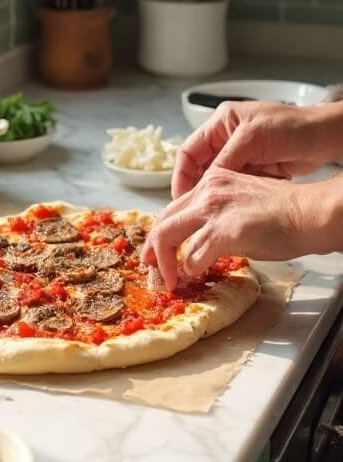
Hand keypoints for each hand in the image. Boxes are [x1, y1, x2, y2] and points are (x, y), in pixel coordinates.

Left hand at [142, 166, 342, 289]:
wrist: (308, 213)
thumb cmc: (284, 213)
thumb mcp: (242, 202)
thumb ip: (218, 214)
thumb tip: (204, 239)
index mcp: (212, 181)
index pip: (173, 207)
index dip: (161, 231)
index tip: (158, 250)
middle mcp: (207, 191)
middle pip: (162, 221)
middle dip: (152, 248)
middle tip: (152, 268)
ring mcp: (213, 209)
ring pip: (167, 236)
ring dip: (165, 264)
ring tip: (171, 280)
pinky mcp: (223, 231)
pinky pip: (192, 256)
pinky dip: (190, 269)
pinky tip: (196, 275)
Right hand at [172, 101, 334, 199]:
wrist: (323, 137)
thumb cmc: (292, 127)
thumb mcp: (252, 138)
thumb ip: (225, 160)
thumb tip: (205, 182)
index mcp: (221, 123)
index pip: (189, 151)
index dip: (181, 175)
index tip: (181, 196)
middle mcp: (227, 138)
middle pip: (201, 168)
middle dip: (197, 189)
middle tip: (193, 209)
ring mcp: (242, 155)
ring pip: (218, 181)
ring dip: (216, 195)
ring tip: (212, 211)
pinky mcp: (255, 169)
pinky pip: (236, 187)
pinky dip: (234, 197)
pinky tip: (233, 207)